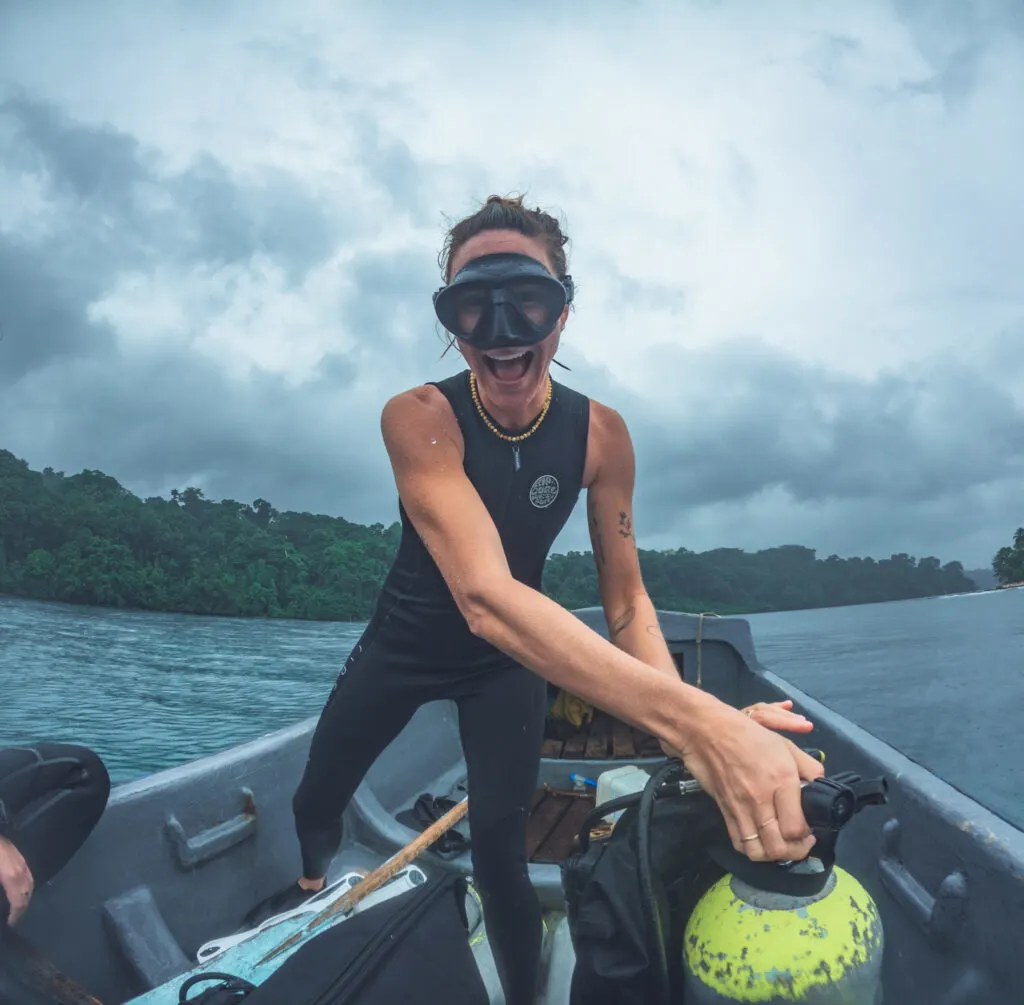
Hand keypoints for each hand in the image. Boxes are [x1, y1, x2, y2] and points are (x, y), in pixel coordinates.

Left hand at [0, 835, 33, 924]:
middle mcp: (20, 869)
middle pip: (28, 891)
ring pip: (29, 881)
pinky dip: (25, 884)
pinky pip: (26, 873)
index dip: (16, 914)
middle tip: (16, 918)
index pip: (19, 900)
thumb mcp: (0, 873)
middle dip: (23, 906)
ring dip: (26, 895)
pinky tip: (18, 887)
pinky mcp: (17, 854)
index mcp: (11, 876)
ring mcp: (21, 860)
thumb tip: (8, 898)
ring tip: (18, 906)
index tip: (11, 923)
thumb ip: (4, 887)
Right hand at [665, 703, 825, 862]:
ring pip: (760, 852)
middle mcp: (761, 799)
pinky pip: (740, 844)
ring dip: (775, 854)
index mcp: (781, 780)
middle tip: (801, 841)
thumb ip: (809, 767)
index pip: (797, 828)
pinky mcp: (725, 812)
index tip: (811, 828)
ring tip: (782, 843)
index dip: (808, 835)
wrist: (707, 732)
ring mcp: (741, 809)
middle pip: (780, 847)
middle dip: (796, 851)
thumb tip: (821, 787)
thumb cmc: (749, 734)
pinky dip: (754, 850)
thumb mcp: (785, 744)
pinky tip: (762, 839)